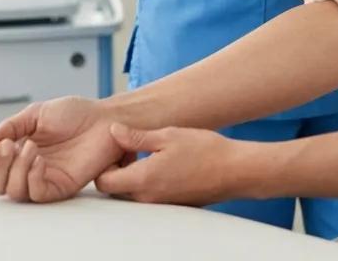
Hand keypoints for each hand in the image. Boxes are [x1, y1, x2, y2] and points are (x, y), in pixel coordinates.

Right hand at [0, 95, 122, 202]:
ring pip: (13, 192)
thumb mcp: (36, 113)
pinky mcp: (59, 186)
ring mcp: (43, 178)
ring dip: (15, 170)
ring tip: (31, 147)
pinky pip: (37, 194)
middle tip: (8, 146)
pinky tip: (39, 160)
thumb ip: (10, 127)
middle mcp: (27, 167)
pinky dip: (32, 178)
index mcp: (18, 148)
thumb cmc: (75, 114)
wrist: (104, 118)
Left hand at [96, 124, 246, 204]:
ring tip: (147, 153)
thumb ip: (137, 137)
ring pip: (131, 194)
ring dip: (131, 176)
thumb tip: (112, 131)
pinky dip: (147, 182)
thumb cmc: (204, 149)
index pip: (104, 183)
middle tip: (129, 148)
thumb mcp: (168, 135)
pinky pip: (148, 197)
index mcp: (143, 179)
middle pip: (115, 190)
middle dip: (116, 170)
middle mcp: (148, 198)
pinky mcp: (171, 206)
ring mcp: (160, 205)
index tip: (116, 147)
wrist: (235, 170)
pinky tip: (162, 163)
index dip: (103, 165)